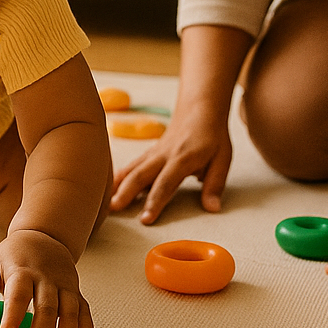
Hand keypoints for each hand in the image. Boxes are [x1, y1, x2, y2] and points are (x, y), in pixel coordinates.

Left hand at [0, 229, 92, 327]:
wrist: (44, 235)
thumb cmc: (16, 254)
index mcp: (23, 271)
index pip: (18, 293)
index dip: (13, 315)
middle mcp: (46, 278)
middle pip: (47, 306)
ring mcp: (64, 285)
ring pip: (69, 310)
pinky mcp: (75, 291)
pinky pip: (84, 311)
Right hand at [110, 111, 232, 223]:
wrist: (200, 108)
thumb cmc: (213, 136)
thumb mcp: (223, 159)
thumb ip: (215, 184)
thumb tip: (212, 208)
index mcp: (183, 158)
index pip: (166, 183)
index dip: (155, 201)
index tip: (145, 219)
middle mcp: (164, 154)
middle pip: (141, 174)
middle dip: (126, 193)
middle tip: (113, 209)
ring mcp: (154, 152)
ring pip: (132, 168)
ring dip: (117, 184)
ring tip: (104, 201)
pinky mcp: (150, 152)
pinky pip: (132, 164)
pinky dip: (118, 176)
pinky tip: (107, 187)